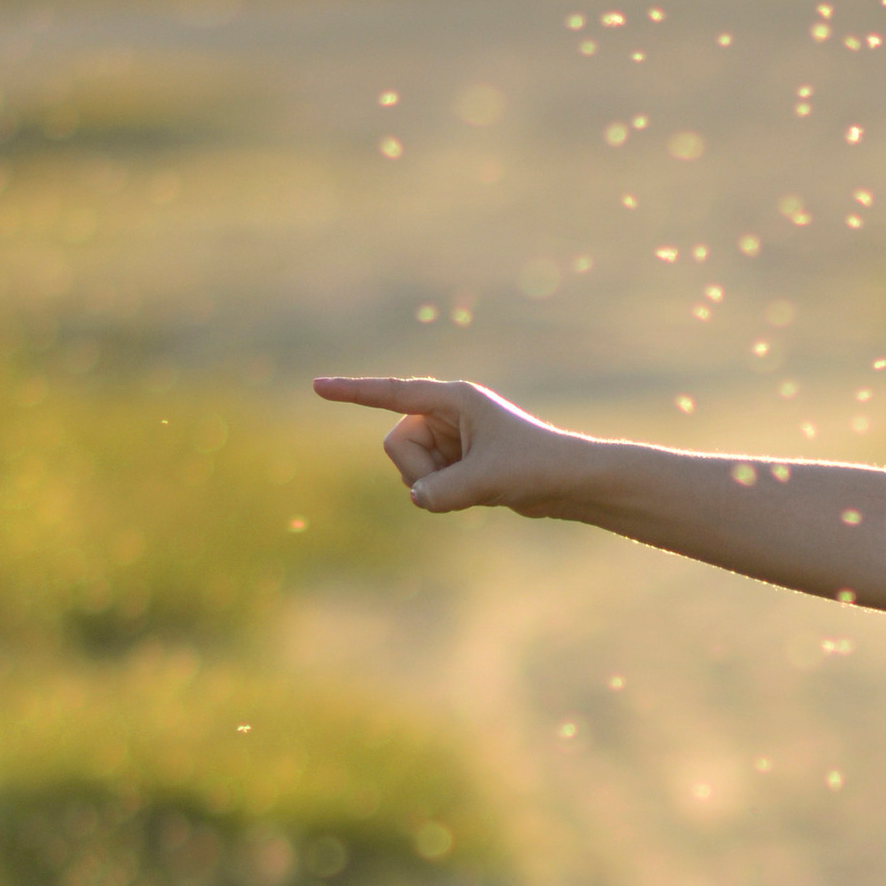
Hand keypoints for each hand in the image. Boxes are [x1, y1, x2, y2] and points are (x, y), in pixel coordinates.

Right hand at [310, 374, 588, 516]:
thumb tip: (417, 499)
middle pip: (397, 444)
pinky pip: (429, 484)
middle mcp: (448, 415)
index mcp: (454, 400)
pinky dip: (446, 497)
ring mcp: (451, 440)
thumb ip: (443, 492)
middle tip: (454, 484)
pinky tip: (478, 493)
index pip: (393, 393)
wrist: (568, 483)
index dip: (353, 392)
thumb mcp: (485, 480)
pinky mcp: (457, 465)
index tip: (317, 386)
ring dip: (434, 488)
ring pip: (412, 469)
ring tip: (474, 487)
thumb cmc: (535, 467)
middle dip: (416, 471)